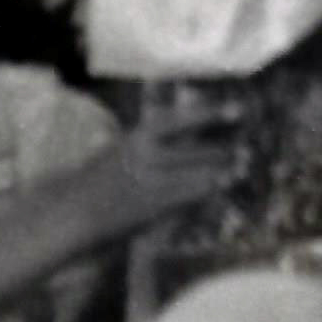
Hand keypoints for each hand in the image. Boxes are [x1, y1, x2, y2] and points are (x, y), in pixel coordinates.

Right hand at [84, 97, 246, 236]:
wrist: (73, 212)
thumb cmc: (99, 180)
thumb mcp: (122, 148)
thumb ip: (150, 136)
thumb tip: (182, 118)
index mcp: (138, 135)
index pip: (180, 118)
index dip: (211, 113)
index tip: (238, 109)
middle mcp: (146, 152)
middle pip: (196, 147)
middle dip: (224, 148)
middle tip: (248, 146)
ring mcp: (149, 179)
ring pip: (197, 171)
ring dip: (223, 169)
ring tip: (243, 165)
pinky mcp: (152, 204)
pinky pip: (189, 195)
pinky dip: (208, 190)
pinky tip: (224, 187)